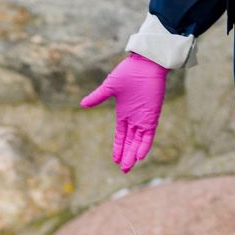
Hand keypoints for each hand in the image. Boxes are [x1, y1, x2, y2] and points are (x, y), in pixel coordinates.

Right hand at [80, 54, 167, 172]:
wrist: (145, 64)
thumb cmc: (128, 72)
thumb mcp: (110, 87)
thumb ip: (98, 97)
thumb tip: (82, 104)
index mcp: (123, 114)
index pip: (120, 136)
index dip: (117, 147)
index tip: (115, 160)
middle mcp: (134, 119)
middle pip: (129, 143)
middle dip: (126, 156)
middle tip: (123, 170)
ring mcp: (143, 119)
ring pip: (138, 142)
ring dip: (134, 155)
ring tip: (128, 167)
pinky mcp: (152, 116)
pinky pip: (148, 135)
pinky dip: (145, 145)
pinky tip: (140, 156)